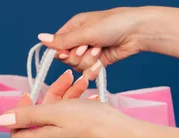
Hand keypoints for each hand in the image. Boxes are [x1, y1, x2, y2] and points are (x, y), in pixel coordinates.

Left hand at [0, 70, 137, 137]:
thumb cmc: (96, 124)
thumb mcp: (56, 112)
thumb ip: (26, 116)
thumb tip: (2, 120)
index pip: (16, 131)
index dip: (19, 111)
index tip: (32, 94)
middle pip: (39, 121)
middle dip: (50, 97)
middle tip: (65, 80)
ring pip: (57, 119)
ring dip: (66, 99)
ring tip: (81, 84)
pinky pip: (70, 125)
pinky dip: (76, 109)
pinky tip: (89, 98)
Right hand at [37, 7, 153, 78]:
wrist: (138, 32)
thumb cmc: (113, 24)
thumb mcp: (85, 32)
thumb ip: (62, 40)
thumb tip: (40, 39)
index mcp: (74, 28)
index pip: (57, 45)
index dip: (61, 52)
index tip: (66, 53)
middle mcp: (80, 40)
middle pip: (66, 58)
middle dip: (77, 56)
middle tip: (88, 47)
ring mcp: (90, 52)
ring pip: (78, 66)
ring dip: (88, 60)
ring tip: (100, 49)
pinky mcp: (99, 62)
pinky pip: (88, 72)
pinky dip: (94, 69)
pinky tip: (102, 61)